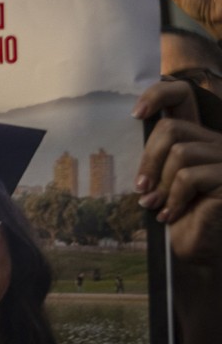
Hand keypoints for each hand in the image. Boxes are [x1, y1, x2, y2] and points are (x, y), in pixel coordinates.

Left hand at [134, 81, 221, 264]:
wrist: (202, 248)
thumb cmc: (181, 216)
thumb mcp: (162, 182)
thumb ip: (156, 158)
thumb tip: (130, 133)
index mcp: (199, 138)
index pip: (182, 96)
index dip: (158, 95)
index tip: (135, 115)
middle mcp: (217, 143)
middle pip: (172, 129)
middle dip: (149, 160)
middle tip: (142, 188)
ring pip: (180, 154)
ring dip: (161, 184)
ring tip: (155, 206)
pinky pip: (190, 177)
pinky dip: (173, 198)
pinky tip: (170, 215)